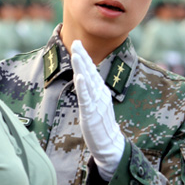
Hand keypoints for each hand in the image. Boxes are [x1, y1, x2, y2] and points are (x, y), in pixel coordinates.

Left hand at [71, 40, 124, 179]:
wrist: (109, 143)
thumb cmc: (100, 123)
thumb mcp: (95, 102)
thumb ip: (91, 91)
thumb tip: (85, 79)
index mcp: (100, 90)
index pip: (91, 70)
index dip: (84, 57)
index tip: (77, 44)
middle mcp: (99, 93)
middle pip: (90, 71)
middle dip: (82, 56)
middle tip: (76, 42)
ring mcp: (96, 102)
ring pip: (88, 81)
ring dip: (82, 67)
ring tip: (77, 54)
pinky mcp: (91, 112)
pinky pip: (86, 98)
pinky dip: (83, 87)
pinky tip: (80, 77)